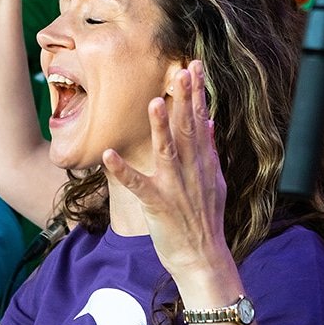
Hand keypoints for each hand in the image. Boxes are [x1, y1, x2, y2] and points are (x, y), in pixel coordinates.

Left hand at [102, 61, 230, 279]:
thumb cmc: (205, 219)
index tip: (195, 66)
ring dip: (160, 127)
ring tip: (153, 102)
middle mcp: (192, 170)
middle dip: (185, 98)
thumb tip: (209, 121)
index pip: (201, 120)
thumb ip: (210, 150)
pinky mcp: (158, 205)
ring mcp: (175, 187)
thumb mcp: (215, 181)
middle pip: (189, 129)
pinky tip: (108, 155)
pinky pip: (137, 185)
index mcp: (204, 163)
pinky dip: (123, 170)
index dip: (198, 93)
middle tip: (181, 69)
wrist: (203, 258)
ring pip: (167, 152)